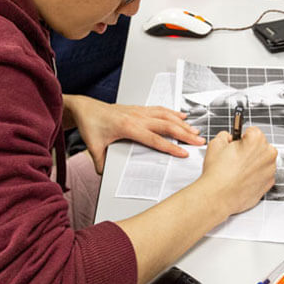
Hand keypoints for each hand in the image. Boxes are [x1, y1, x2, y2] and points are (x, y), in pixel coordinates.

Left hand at [65, 95, 205, 173]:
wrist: (85, 107)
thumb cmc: (90, 123)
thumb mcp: (93, 146)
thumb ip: (100, 162)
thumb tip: (103, 175)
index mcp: (128, 127)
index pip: (155, 139)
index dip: (171, 147)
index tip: (184, 152)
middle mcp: (137, 117)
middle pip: (166, 126)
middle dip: (185, 134)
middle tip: (199, 141)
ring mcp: (139, 111)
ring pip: (166, 116)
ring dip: (182, 123)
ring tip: (195, 130)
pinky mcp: (138, 109)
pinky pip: (160, 110)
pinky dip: (173, 112)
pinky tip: (182, 115)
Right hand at [197, 128, 277, 215]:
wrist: (218, 197)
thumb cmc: (217, 173)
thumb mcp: (215, 144)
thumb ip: (225, 136)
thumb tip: (228, 137)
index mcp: (257, 140)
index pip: (252, 132)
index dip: (241, 138)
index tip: (236, 144)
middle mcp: (268, 154)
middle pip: (260, 146)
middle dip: (249, 150)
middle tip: (235, 158)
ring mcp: (270, 170)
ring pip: (262, 161)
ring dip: (253, 163)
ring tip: (237, 170)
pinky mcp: (269, 184)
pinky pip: (263, 175)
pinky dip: (255, 176)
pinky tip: (242, 179)